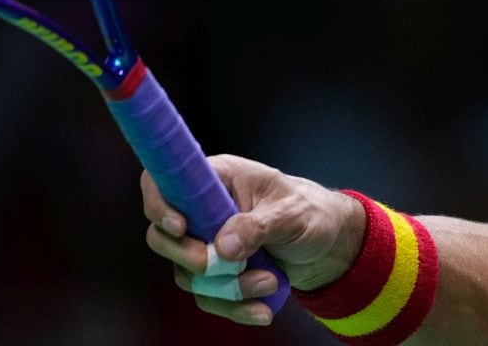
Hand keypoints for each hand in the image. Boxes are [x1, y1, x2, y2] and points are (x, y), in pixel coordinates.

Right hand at [142, 154, 365, 327]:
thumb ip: (258, 226)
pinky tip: (264, 309)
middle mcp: (204, 210)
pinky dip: (235, 307)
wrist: (328, 244)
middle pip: (164, 238)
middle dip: (190, 258)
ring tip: (269, 282)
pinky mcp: (218, 273)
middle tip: (220, 266)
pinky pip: (209, 297)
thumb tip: (223, 247)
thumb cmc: (310, 212)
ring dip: (226, 288)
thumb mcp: (291, 213)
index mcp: (218, 178)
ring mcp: (208, 244)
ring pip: (189, 275)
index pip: (165, 180)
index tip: (180, 227)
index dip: (160, 204)